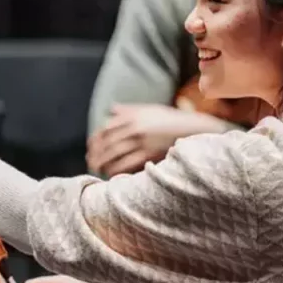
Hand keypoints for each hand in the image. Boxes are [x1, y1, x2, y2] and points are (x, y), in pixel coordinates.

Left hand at [86, 104, 227, 176]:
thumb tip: (112, 108)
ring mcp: (142, 140)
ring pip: (115, 153)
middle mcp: (135, 127)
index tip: (90, 148)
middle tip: (90, 162)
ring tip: (97, 170)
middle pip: (107, 142)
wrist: (192, 128)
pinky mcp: (149, 153)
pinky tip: (111, 174)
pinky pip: (127, 163)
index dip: (95, 140)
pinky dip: (117, 169)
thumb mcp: (149, 109)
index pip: (105, 128)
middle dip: (96, 153)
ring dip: (103, 163)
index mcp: (132, 115)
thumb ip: (128, 109)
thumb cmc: (170, 119)